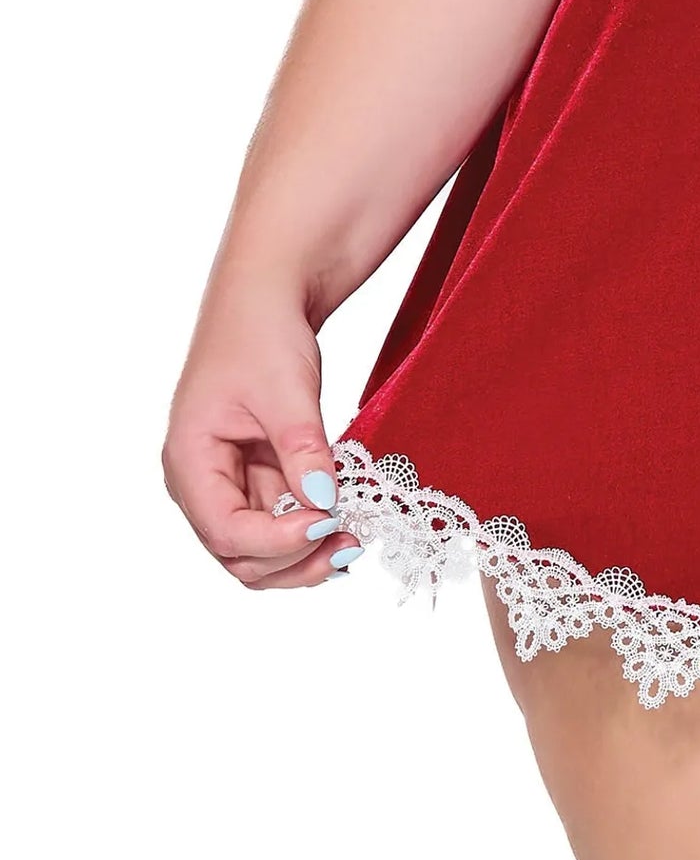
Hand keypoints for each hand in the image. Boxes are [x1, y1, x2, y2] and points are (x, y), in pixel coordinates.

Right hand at [161, 288, 360, 588]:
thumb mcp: (286, 390)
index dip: (278, 541)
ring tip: (351, 540)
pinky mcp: (257, 479)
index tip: (327, 521)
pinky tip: (344, 526)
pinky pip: (279, 524)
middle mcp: (201, 482)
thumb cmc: (261, 333)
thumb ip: (302, 450)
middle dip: (292, 559)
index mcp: (189, 460)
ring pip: (260, 551)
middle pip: (239, 555)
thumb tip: (323, 504)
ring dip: (303, 555)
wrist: (265, 299)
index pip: (226, 532)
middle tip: (349, 542)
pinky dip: (309, 532)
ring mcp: (229, 484)